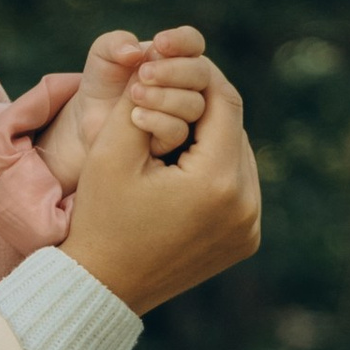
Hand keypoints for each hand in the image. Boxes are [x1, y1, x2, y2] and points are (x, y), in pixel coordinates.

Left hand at [36, 23, 207, 186]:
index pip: (193, 43)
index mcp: (174, 56)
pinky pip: (178, 131)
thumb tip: (135, 51)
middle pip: (200, 74)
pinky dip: (158, 122)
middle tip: (143, 73)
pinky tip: (135, 116)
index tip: (160, 43)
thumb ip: (116, 43)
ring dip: (164, 97)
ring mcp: (182, 112)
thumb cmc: (102, 79)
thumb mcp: (102, 54)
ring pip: (194, 104)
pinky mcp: (171, 138)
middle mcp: (185, 83)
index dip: (183, 41)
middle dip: (173, 71)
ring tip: (134, 94)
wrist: (88, 116)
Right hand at [62, 54, 260, 314]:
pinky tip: (182, 161)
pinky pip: (238, 186)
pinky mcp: (245, 240)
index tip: (169, 63)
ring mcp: (250, 228)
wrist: (102, 288)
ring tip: (171, 126)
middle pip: (235, 127)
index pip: (224, 102)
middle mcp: (246, 206)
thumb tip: (161, 61)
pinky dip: (215, 166)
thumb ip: (140, 97)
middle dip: (202, 104)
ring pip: (238, 154)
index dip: (198, 74)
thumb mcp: (110, 150)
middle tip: (166, 90)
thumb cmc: (100, 217)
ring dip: (209, 134)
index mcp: (217, 182)